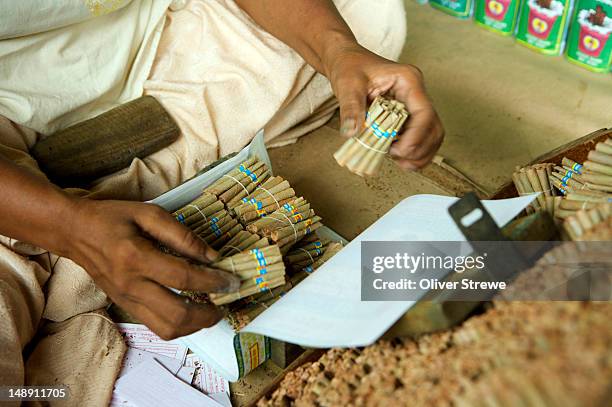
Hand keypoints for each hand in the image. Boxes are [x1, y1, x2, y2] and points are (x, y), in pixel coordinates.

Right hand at [65, 199, 240, 339]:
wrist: (73, 232)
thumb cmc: (112, 218)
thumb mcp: (148, 213)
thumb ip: (182, 235)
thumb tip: (212, 256)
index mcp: (136, 257)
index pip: (183, 278)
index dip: (213, 281)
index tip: (232, 280)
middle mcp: (130, 285)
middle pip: (177, 314)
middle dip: (208, 314)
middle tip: (226, 302)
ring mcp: (125, 300)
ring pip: (166, 328)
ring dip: (195, 325)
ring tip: (212, 311)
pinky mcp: (124, 306)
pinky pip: (155, 326)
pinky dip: (179, 324)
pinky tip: (191, 311)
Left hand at [325, 44, 443, 169]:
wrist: (346, 61)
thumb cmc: (349, 67)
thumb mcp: (347, 86)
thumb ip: (351, 108)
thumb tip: (351, 132)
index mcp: (408, 80)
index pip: (424, 112)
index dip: (416, 136)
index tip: (399, 151)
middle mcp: (416, 93)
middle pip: (433, 126)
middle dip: (420, 148)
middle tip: (399, 159)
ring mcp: (414, 105)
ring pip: (431, 134)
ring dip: (420, 153)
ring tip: (402, 163)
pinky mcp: (408, 115)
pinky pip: (420, 136)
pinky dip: (415, 151)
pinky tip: (401, 160)